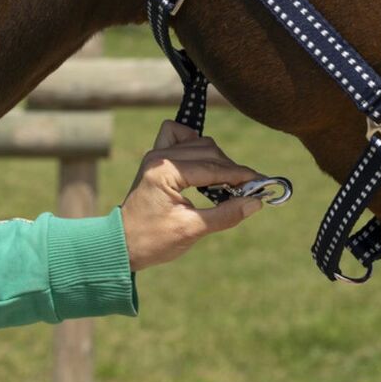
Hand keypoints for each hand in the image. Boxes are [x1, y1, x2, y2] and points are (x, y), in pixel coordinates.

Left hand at [120, 120, 263, 270]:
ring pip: (199, 142)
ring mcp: (156, 154)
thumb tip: (256, 202)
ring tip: (229, 182)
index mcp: (166, 171)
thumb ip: (226, 214)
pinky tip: (203, 161)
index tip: (261, 182)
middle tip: (248, 188)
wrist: (119, 246)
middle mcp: (160, 156)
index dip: (240, 175)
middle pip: (209, 151)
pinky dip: (195, 143)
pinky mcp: (156, 157)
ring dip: (217, 159)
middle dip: (231, 169)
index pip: (212, 167)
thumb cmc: (152, 242)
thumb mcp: (192, 231)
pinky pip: (179, 136)